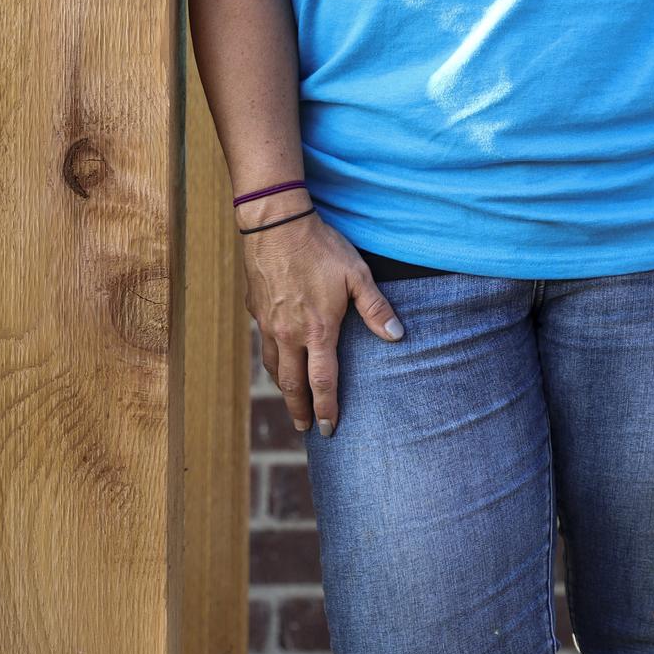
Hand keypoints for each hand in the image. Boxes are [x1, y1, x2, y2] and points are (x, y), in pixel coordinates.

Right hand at [239, 206, 404, 438]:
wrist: (276, 224)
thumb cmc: (321, 248)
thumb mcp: (357, 275)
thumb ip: (376, 309)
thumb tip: (397, 337)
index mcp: (317, 331)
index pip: (322, 382)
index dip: (326, 408)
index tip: (329, 428)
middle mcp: (288, 334)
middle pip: (291, 384)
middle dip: (299, 409)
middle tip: (304, 428)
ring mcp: (268, 323)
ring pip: (273, 366)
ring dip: (283, 388)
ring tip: (291, 400)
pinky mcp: (256, 308)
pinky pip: (263, 342)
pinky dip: (271, 359)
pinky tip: (276, 356)